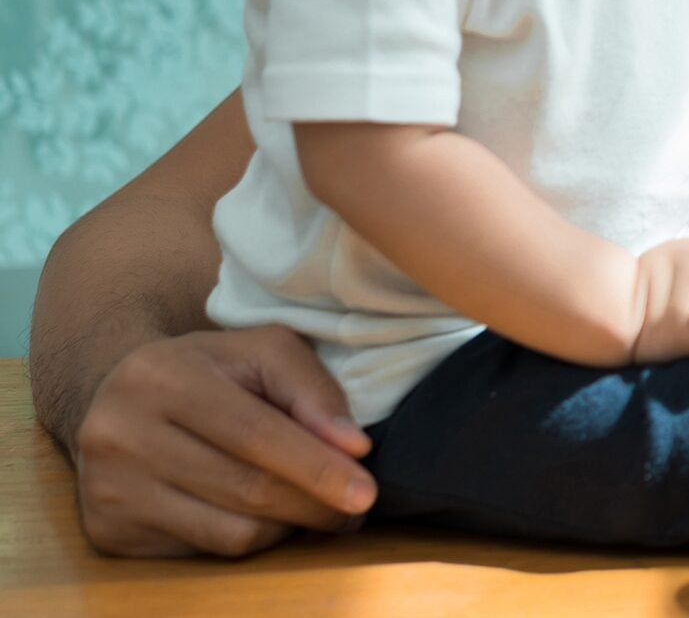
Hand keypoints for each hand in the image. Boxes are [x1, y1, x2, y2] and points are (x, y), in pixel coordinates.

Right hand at [70, 325, 374, 556]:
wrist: (118, 399)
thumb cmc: (208, 371)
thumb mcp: (261, 352)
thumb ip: (311, 389)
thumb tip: (352, 446)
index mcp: (160, 378)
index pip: (256, 435)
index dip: (317, 467)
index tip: (365, 490)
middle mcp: (120, 434)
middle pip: (246, 488)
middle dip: (315, 505)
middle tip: (357, 509)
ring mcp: (108, 487)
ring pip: (229, 531)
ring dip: (289, 528)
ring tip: (318, 511)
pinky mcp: (108, 529)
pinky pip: (204, 550)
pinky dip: (250, 539)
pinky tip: (269, 519)